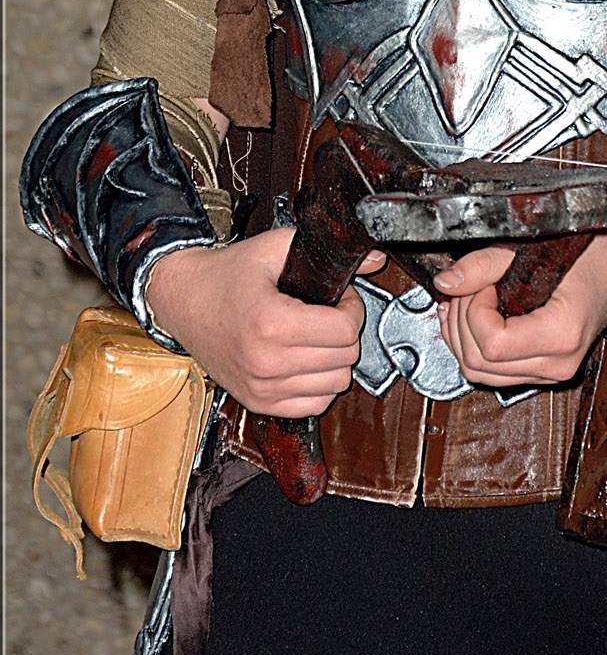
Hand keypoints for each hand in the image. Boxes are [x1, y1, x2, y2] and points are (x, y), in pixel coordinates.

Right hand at [144, 228, 382, 416]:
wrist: (182, 302)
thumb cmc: (226, 275)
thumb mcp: (274, 248)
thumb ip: (327, 252)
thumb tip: (376, 260)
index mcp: (271, 324)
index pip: (345, 331)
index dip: (351, 308)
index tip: (338, 298)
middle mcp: (266, 362)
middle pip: (345, 358)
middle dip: (344, 331)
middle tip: (327, 313)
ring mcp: (262, 388)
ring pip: (335, 384)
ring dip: (334, 359)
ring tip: (315, 336)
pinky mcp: (258, 403)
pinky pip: (314, 405)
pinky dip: (319, 384)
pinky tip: (306, 360)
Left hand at [432, 228, 606, 387]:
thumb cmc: (590, 257)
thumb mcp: (533, 251)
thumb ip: (484, 265)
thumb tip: (446, 282)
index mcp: (562, 334)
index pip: (491, 344)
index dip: (473, 311)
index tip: (480, 285)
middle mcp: (557, 363)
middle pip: (478, 364)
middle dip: (461, 321)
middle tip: (468, 288)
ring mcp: (550, 373)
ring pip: (479, 374)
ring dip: (461, 337)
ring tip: (465, 302)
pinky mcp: (541, 372)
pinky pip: (492, 373)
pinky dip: (473, 347)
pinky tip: (470, 319)